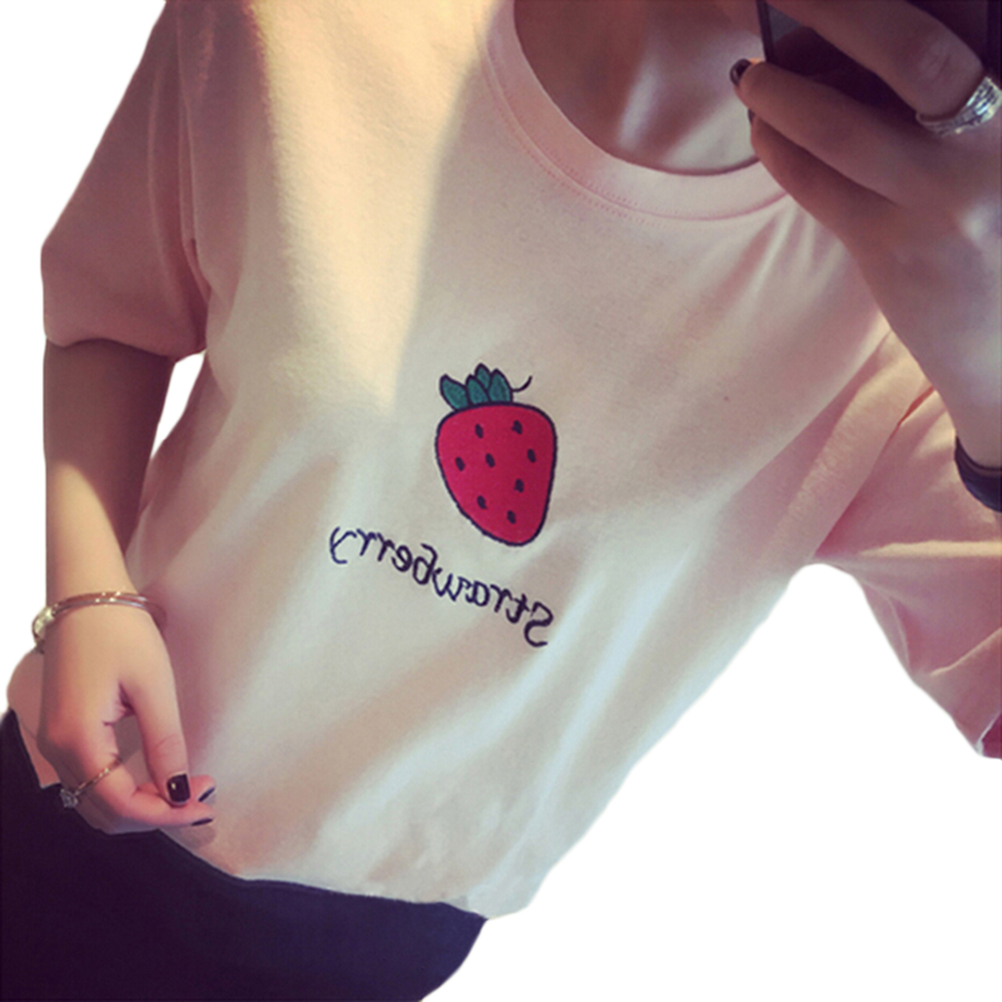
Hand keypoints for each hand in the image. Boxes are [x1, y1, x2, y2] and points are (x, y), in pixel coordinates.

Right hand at [36, 604, 215, 833]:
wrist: (85, 594)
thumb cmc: (122, 631)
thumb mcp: (153, 686)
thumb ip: (164, 742)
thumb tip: (177, 791)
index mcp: (77, 738)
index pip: (120, 803)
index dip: (166, 813)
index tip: (207, 802)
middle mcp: (56, 747)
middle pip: (104, 811)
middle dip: (155, 813)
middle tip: (202, 796)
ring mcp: (54, 740)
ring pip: (93, 800)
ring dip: (138, 805)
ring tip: (184, 789)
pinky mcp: (60, 730)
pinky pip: (88, 779)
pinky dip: (121, 789)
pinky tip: (155, 776)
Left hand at [733, 0, 1000, 464]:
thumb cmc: (998, 230)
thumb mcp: (994, 154)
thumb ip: (961, 98)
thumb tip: (869, 38)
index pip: (963, 21)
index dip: (880, 7)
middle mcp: (997, 144)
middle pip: (910, 50)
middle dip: (834, 10)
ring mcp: (944, 201)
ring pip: (841, 125)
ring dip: (779, 90)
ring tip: (749, 76)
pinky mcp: (890, 250)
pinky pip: (815, 183)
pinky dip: (778, 146)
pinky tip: (762, 128)